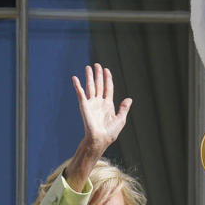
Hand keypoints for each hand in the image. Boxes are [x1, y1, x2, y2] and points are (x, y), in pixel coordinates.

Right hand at [63, 63, 131, 190]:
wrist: (100, 139)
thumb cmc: (110, 133)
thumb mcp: (120, 119)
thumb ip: (124, 108)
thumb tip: (129, 99)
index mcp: (108, 105)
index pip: (108, 88)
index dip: (107, 79)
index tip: (106, 70)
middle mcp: (99, 102)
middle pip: (99, 85)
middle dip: (98, 75)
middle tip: (96, 65)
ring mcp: (91, 103)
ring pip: (90, 87)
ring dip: (89, 77)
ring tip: (88, 67)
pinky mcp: (84, 106)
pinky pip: (80, 93)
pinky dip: (77, 86)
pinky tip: (75, 78)